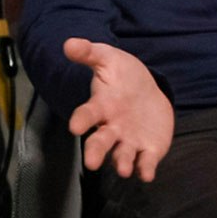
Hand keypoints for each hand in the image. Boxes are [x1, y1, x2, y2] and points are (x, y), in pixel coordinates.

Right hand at [64, 38, 174, 181]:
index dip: (81, 120)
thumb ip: (90, 53)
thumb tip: (69, 43)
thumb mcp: (108, 59)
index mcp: (101, 107)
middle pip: (100, 142)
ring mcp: (129, 140)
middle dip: (96, 152)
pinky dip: (146, 169)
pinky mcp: (147, 149)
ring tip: (124, 170)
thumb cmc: (121, 76)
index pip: (87, 114)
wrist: (146, 90)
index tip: (75, 127)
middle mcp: (111, 127)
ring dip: (122, 163)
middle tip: (92, 163)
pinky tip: (147, 174)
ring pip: (122, 155)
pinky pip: (145, 161)